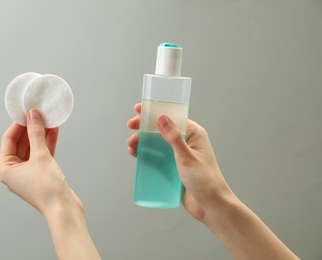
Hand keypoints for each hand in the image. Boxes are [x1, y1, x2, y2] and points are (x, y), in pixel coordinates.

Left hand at [0, 109, 100, 258]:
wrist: (64, 208)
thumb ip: (36, 133)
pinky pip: (42, 153)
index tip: (27, 112)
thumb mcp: (40, 156)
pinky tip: (54, 130)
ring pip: (33, 147)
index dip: (18, 124)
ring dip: (40, 134)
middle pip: (21, 142)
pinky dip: (47, 142)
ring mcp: (29, 172)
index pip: (8, 140)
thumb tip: (32, 115)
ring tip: (48, 118)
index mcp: (6, 169)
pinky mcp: (42, 173)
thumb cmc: (48, 189)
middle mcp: (15, 171)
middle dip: (30, 127)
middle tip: (38, 113)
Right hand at [127, 103, 233, 220]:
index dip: (155, 112)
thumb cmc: (205, 180)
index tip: (139, 109)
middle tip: (131, 126)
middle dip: (145, 127)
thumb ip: (174, 138)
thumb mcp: (187, 157)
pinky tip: (135, 153)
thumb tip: (162, 118)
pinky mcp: (173, 167)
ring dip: (143, 141)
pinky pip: (157, 157)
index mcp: (194, 134)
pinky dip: (146, 154)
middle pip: (161, 129)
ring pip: (157, 143)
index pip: (172, 117)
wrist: (210, 206)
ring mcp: (178, 155)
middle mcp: (186, 142)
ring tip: (131, 144)